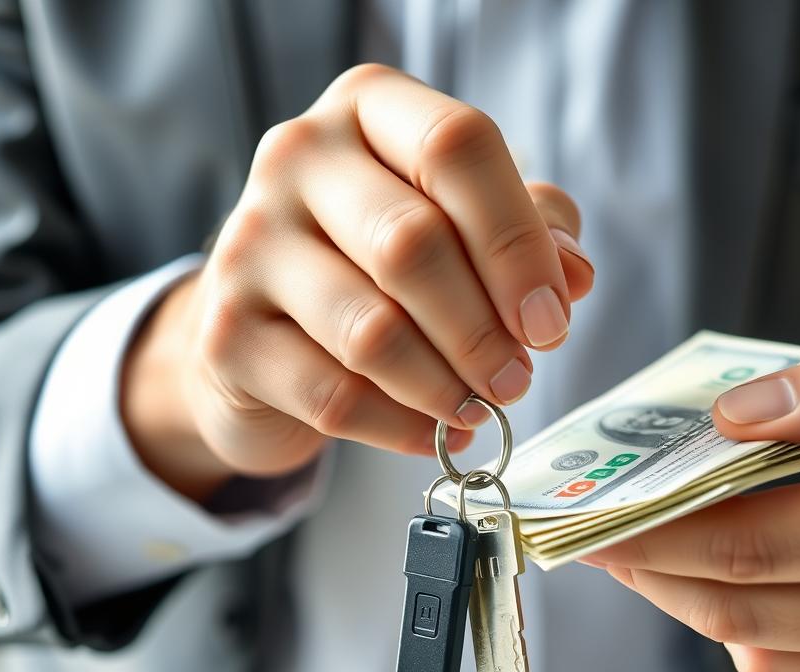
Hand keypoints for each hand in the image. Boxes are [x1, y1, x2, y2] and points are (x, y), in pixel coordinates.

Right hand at [122, 64, 593, 498]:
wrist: (268, 329)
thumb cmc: (377, 266)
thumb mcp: (458, 225)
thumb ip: (525, 232)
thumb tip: (574, 278)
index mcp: (366, 110)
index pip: (457, 147)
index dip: (518, 243)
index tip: (550, 322)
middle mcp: (295, 159)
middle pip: (411, 243)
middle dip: (482, 331)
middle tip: (515, 380)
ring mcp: (247, 246)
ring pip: (371, 331)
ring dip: (444, 386)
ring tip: (476, 409)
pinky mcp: (225, 336)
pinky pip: (332, 397)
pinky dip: (399, 428)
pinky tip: (432, 434)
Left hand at [581, 319, 799, 671]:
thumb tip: (738, 415)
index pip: (746, 545)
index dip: (656, 534)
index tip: (593, 514)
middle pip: (734, 602)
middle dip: (647, 567)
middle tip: (591, 533)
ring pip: (751, 642)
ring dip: (680, 597)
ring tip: (637, 548)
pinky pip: (788, 665)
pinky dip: (734, 625)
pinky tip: (713, 577)